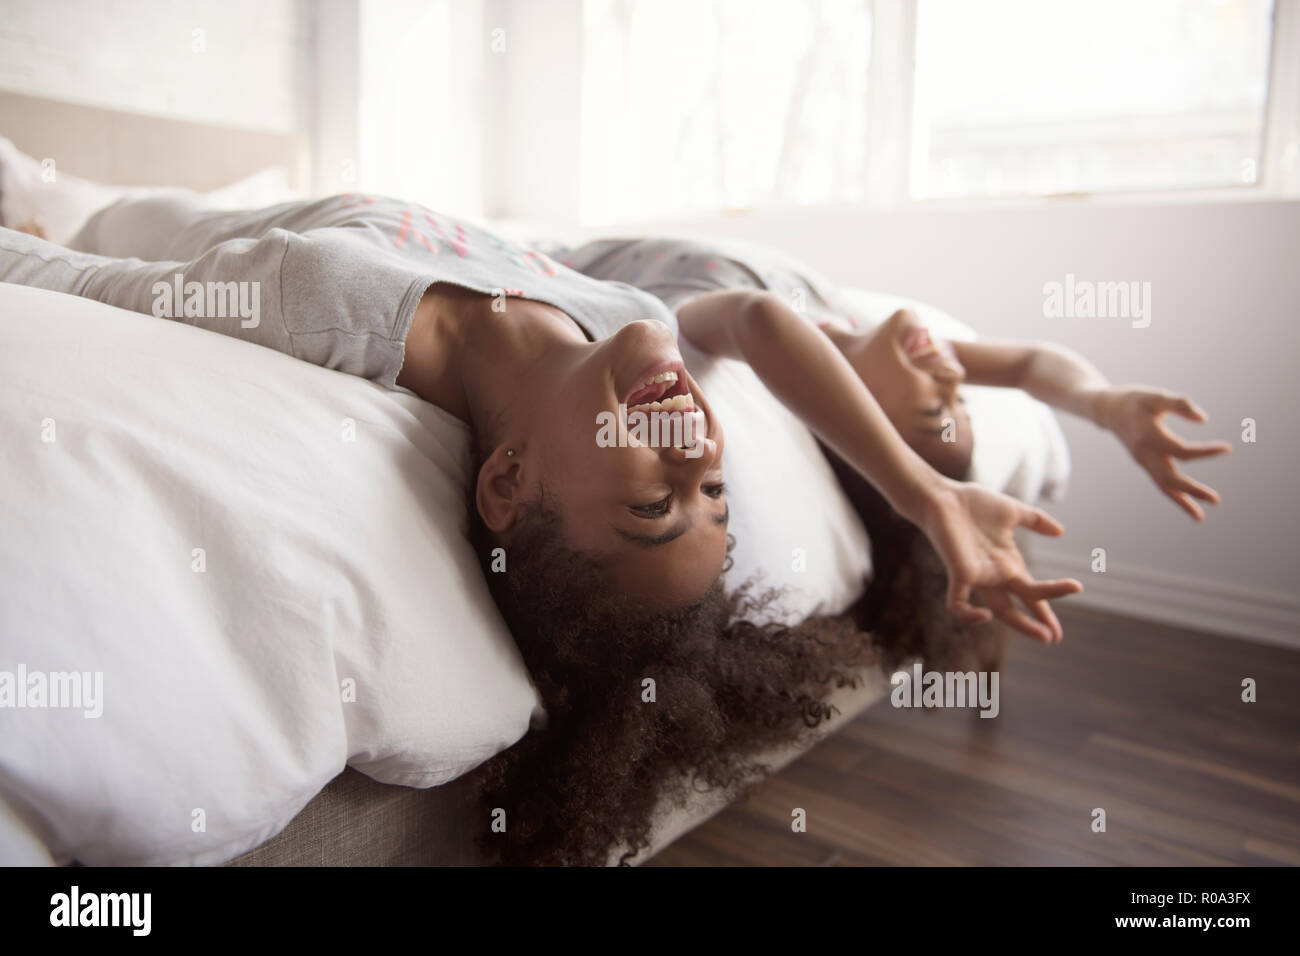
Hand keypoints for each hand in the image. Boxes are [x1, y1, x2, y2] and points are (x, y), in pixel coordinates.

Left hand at [916, 479, 1082, 643]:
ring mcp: (977, 575)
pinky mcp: (959, 572)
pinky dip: (968, 615)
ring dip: (1021, 623)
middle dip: (1036, 623)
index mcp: (1007, 563)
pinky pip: (957, 604)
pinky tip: (986, 616)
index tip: (1060, 630)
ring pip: (999, 609)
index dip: (1045, 609)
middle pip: (1017, 607)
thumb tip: (1061, 532)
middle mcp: (994, 574)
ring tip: (1043, 633)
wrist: (942, 496)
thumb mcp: (1013, 511)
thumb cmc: (972, 504)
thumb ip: (1036, 520)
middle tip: (1054, 638)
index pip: (1031, 593)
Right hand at [1095, 387, 1229, 520]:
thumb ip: (1180, 404)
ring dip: (1182, 501)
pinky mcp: (1145, 464)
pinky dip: (1174, 496)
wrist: (1107, 410)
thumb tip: (1204, 419)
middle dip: (1192, 490)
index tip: (1227, 449)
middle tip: (1216, 500)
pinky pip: (1160, 483)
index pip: (1181, 451)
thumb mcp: (1156, 396)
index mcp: (1149, 436)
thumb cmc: (1135, 400)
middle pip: (1170, 478)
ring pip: (1163, 486)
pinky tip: (1189, 505)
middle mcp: (1145, 453)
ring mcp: (1143, 461)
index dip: (1205, 452)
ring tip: (1200, 517)